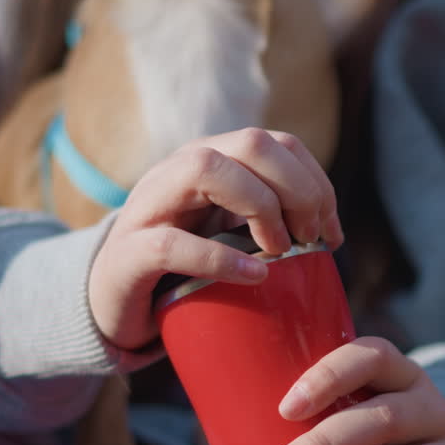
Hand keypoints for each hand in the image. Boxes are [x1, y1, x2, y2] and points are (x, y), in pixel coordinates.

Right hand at [88, 128, 342, 351]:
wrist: (113, 301)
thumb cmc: (183, 267)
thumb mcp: (230, 233)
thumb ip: (269, 219)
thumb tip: (330, 231)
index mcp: (213, 159)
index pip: (278, 143)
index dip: (316, 183)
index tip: (332, 232)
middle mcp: (181, 168)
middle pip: (251, 143)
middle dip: (297, 187)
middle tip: (309, 237)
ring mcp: (150, 204)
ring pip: (206, 168)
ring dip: (259, 206)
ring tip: (279, 250)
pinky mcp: (128, 251)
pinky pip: (174, 244)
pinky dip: (221, 260)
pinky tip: (255, 276)